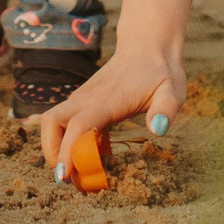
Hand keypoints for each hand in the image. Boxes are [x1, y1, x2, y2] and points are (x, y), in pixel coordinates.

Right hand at [35, 41, 187, 175]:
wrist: (147, 45)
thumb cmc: (161, 71)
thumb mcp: (173, 91)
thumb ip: (167, 109)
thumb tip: (158, 130)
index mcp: (107, 99)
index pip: (78, 125)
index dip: (68, 151)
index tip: (64, 176)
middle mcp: (88, 98)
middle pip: (51, 122)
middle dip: (51, 152)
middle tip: (67, 178)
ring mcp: (83, 98)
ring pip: (53, 122)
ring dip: (56, 147)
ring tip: (76, 172)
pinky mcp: (84, 100)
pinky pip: (66, 122)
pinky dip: (68, 141)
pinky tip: (92, 153)